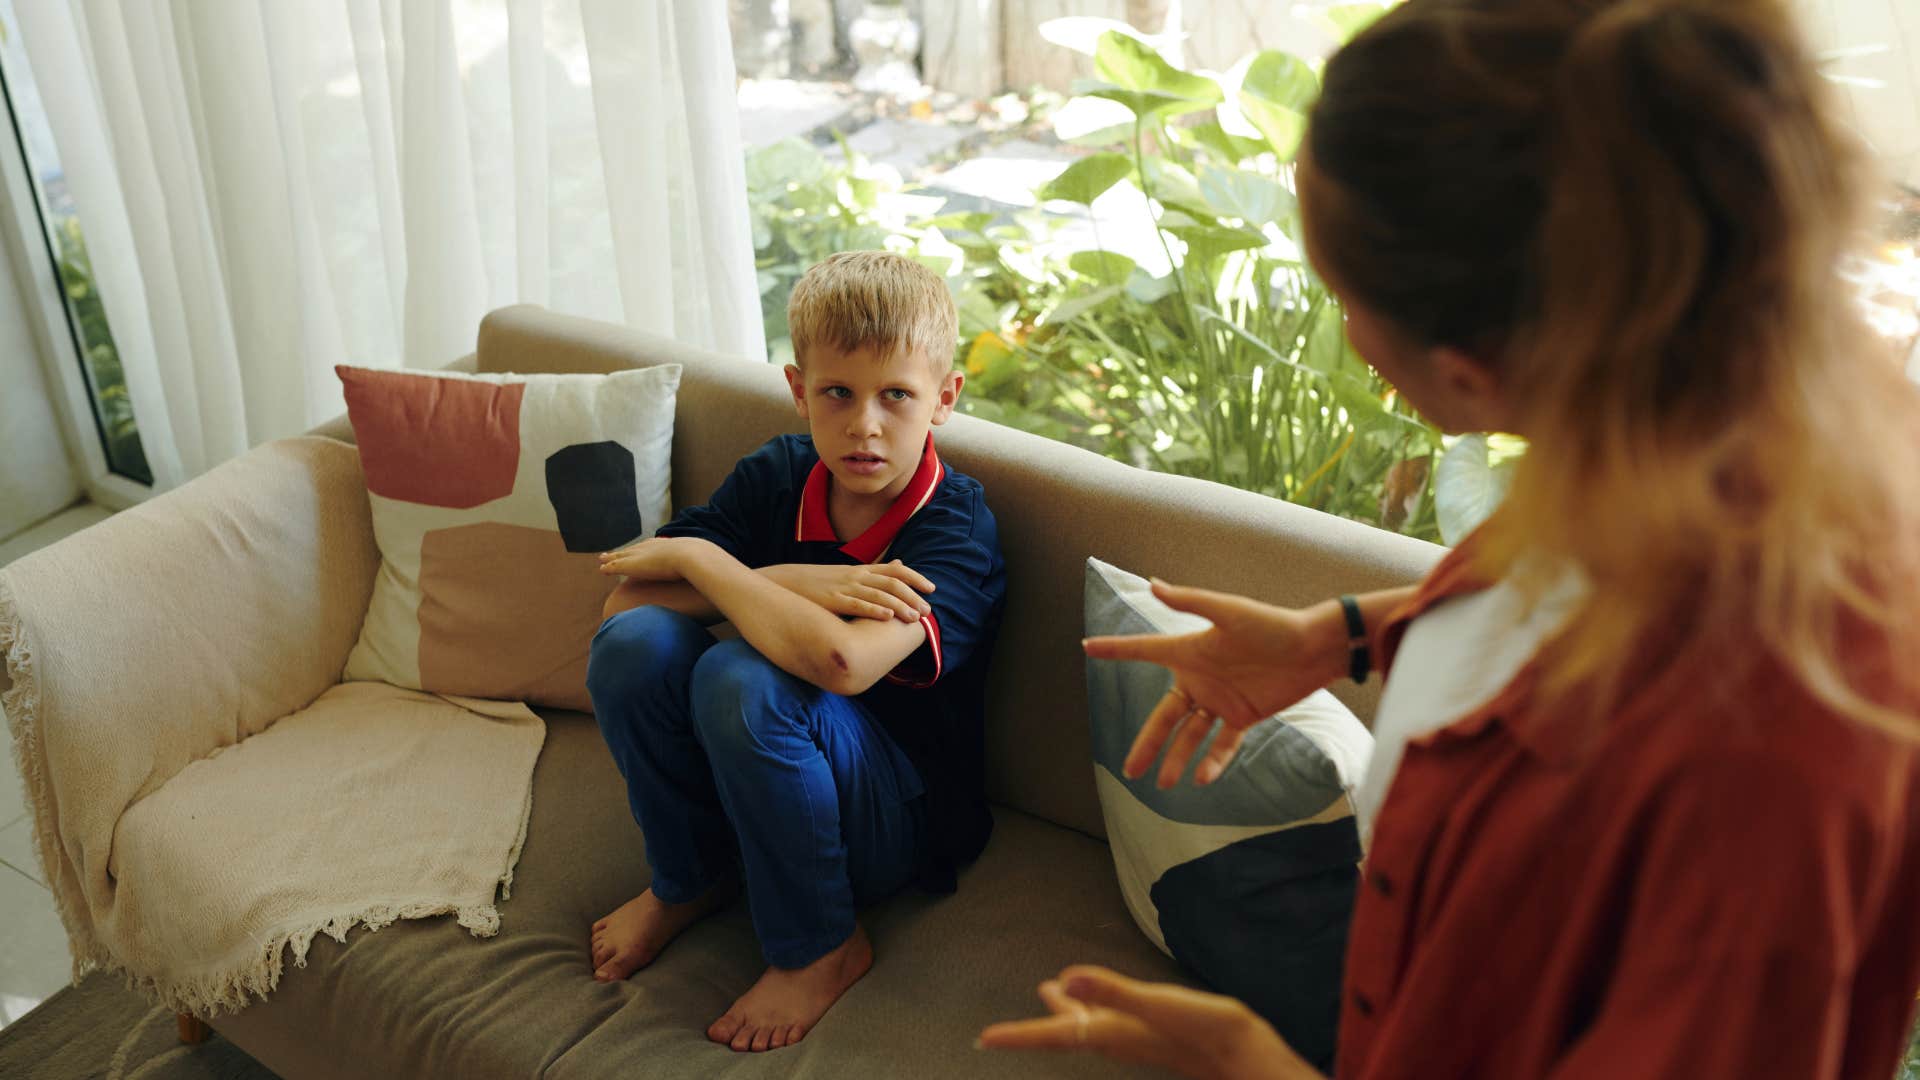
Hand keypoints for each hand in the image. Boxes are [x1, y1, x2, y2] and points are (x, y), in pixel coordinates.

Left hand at [597, 537, 700, 581]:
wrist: (693, 557)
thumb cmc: (703, 561)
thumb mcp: (705, 562)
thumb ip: (707, 566)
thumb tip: (720, 570)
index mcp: (667, 546)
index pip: (652, 546)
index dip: (645, 549)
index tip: (641, 549)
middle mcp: (652, 547)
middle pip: (635, 548)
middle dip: (625, 550)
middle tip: (616, 551)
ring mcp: (643, 555)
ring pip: (622, 555)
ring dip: (612, 557)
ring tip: (603, 558)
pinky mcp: (633, 564)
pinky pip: (616, 565)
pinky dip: (609, 566)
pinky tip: (601, 569)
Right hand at [766, 560, 934, 622]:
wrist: (785, 582)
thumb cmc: (818, 582)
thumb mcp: (848, 573)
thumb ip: (874, 572)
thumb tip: (899, 562)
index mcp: (861, 570)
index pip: (895, 570)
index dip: (915, 578)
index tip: (931, 589)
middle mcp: (857, 576)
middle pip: (892, 583)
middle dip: (912, 596)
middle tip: (927, 610)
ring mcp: (845, 587)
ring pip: (879, 594)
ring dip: (900, 605)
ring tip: (914, 617)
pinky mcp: (833, 600)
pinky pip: (857, 604)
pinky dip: (874, 609)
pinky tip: (887, 617)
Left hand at [977, 965, 1316, 1079]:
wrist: (1250, 1057)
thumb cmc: (1208, 1031)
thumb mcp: (1158, 1004)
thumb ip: (1112, 990)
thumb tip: (1065, 977)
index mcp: (1112, 1031)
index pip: (1055, 1033)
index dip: (1018, 1035)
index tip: (984, 1039)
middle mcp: (1118, 1038)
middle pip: (1066, 1032)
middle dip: (1034, 1027)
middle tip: (1002, 1031)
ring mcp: (1137, 1039)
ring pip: (1088, 1027)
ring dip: (1065, 1013)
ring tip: (1049, 994)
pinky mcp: (1155, 1034)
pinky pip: (1111, 1023)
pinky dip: (1095, 1010)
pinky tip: (1102, 1004)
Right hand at [1084, 581, 1345, 788]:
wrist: (1313, 648)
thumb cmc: (1271, 625)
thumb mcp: (1228, 610)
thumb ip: (1190, 602)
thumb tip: (1152, 584)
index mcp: (1190, 651)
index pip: (1144, 651)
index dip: (1116, 650)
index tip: (1087, 646)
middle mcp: (1200, 679)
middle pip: (1164, 716)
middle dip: (1146, 742)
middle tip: (1129, 769)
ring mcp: (1220, 700)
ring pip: (1190, 736)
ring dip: (1176, 759)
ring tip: (1162, 784)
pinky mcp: (1244, 716)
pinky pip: (1224, 744)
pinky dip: (1213, 760)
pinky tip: (1202, 779)